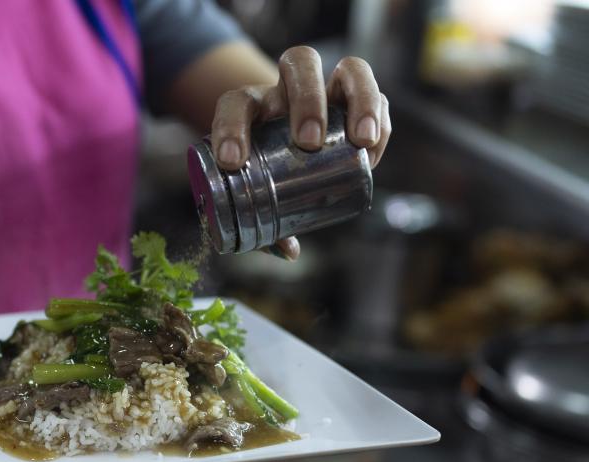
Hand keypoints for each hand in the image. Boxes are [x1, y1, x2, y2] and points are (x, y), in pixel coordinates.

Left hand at [210, 46, 390, 259]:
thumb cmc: (262, 170)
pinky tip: (374, 149)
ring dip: (357, 101)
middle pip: (298, 63)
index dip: (230, 128)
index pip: (235, 103)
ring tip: (360, 142)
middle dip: (307, 101)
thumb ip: (264, 223)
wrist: (282, 141)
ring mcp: (327, 87)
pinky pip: (375, 92)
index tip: (233, 163)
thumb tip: (289, 251)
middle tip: (309, 143)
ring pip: (347, 68)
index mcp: (251, 106)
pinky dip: (380, 117)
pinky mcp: (356, 96)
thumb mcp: (253, 194)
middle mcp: (288, 88)